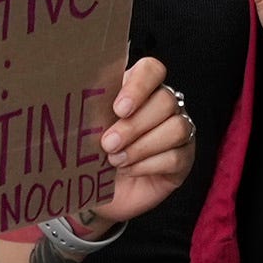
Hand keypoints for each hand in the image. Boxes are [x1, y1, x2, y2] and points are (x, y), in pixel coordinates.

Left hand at [93, 57, 197, 224]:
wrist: (98, 192)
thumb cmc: (92, 154)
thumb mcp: (86, 129)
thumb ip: (89, 112)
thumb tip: (79, 103)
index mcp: (137, 88)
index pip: (151, 70)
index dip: (139, 86)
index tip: (119, 108)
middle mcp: (163, 105)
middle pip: (165, 99)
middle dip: (135, 125)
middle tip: (108, 144)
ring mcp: (178, 131)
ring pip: (176, 127)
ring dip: (142, 146)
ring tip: (116, 160)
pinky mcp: (184, 159)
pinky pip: (177, 156)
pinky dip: (149, 164)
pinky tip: (130, 170)